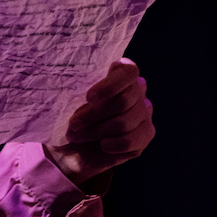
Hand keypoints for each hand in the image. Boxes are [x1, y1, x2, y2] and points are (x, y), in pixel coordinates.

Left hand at [44, 59, 154, 188]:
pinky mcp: (146, 134)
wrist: (73, 145)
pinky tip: (102, 145)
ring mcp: (144, 112)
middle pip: (123, 101)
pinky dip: (113, 144)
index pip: (127, 72)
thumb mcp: (70, 100)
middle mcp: (137, 90)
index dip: (110, 86)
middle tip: (73, 124)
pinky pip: (131, 140)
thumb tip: (80, 99)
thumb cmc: (72, 113)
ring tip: (77, 136)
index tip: (89, 98)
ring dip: (96, 132)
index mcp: (121, 73)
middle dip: (93, 115)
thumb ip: (78, 92)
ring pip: (124, 122)